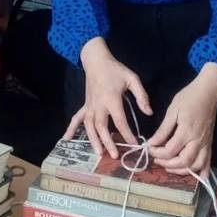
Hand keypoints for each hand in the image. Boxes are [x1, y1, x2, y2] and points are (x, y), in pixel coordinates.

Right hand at [64, 38, 152, 159]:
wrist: (96, 60)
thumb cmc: (115, 70)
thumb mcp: (132, 79)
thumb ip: (141, 96)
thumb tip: (149, 112)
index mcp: (111, 99)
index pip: (120, 120)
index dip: (127, 133)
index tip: (134, 143)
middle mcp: (98, 105)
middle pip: (102, 127)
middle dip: (108, 142)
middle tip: (114, 155)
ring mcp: (89, 106)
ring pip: (89, 126)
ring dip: (93, 140)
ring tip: (98, 153)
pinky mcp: (85, 105)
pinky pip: (76, 118)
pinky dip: (71, 128)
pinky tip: (67, 139)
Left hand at [149, 63, 216, 176]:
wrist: (208, 92)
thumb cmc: (189, 98)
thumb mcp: (172, 110)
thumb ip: (163, 129)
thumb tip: (152, 142)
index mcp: (187, 131)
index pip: (170, 150)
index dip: (157, 152)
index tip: (149, 148)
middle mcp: (198, 140)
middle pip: (183, 162)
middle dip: (167, 164)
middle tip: (157, 159)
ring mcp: (206, 143)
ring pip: (196, 165)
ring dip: (182, 170)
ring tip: (169, 166)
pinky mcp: (210, 143)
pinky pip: (208, 161)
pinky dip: (203, 171)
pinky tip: (197, 177)